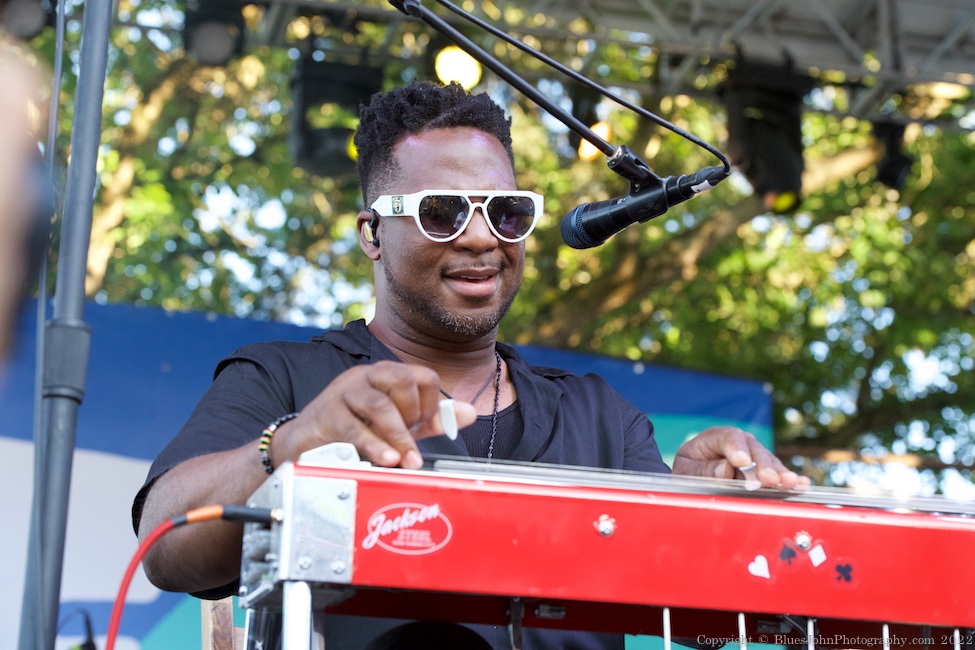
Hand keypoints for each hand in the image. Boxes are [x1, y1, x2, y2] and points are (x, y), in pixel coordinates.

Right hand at [273, 360, 476, 470]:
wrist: (305, 443)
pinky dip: (374, 445)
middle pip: (402, 381)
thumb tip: (469, 413)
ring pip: (379, 404)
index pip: (423, 376)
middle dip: (414, 414)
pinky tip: (386, 459)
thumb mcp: (399, 425)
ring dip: (398, 435)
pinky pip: (354, 427)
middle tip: (413, 441)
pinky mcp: (326, 414)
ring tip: (406, 460)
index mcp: (387, 375)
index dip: (432, 403)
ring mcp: (344, 392)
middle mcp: (366, 377)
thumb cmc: (355, 430)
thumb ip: (432, 419)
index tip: (425, 426)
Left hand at [672, 426, 808, 489]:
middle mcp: (738, 443)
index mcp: (714, 438)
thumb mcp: (686, 471)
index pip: (727, 437)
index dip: (735, 448)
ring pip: (768, 461)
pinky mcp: (764, 470)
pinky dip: (789, 480)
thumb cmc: (690, 471)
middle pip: (753, 449)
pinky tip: (802, 484)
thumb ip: (703, 470)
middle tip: (768, 479)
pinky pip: (777, 474)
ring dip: (779, 473)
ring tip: (789, 483)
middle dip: (761, 465)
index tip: (741, 462)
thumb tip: (726, 468)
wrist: (695, 475)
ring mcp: (754, 455)